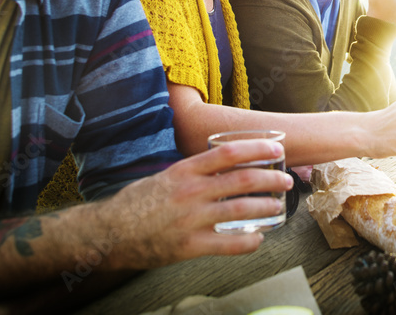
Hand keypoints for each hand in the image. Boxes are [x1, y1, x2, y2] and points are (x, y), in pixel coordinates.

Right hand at [103, 139, 292, 268]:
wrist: (108, 232)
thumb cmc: (136, 203)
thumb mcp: (165, 177)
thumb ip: (192, 173)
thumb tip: (220, 167)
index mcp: (185, 170)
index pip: (228, 153)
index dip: (257, 149)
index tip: (277, 149)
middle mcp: (191, 191)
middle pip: (241, 180)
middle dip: (270, 179)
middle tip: (286, 180)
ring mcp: (191, 219)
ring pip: (239, 210)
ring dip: (265, 207)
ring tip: (278, 207)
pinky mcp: (189, 246)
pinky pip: (227, 244)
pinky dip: (247, 241)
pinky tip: (258, 239)